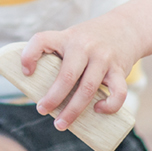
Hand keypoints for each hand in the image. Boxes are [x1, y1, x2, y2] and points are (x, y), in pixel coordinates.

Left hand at [19, 17, 139, 130]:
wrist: (125, 27)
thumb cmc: (89, 40)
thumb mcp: (70, 38)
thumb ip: (54, 54)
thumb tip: (33, 82)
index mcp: (66, 38)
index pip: (41, 40)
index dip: (29, 56)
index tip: (26, 73)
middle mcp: (84, 46)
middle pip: (67, 76)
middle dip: (53, 98)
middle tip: (41, 111)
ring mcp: (103, 58)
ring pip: (88, 88)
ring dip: (73, 110)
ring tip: (61, 123)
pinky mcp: (120, 70)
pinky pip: (118, 92)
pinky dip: (109, 105)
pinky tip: (98, 110)